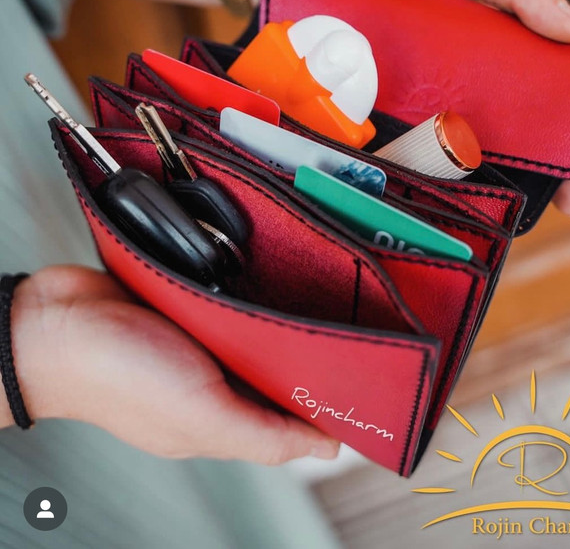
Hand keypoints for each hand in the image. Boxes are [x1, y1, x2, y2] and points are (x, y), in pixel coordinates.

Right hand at [6, 266, 338, 463]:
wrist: (53, 322)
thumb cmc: (117, 376)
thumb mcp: (199, 413)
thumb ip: (262, 435)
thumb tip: (326, 448)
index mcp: (220, 418)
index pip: (289, 419)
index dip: (326, 403)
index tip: (365, 379)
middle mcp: (214, 383)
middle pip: (278, 372)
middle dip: (309, 352)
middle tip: (345, 322)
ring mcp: (200, 343)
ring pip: (258, 332)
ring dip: (279, 316)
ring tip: (313, 293)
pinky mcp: (187, 305)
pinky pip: (230, 298)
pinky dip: (247, 289)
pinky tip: (266, 273)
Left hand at [253, 0, 569, 217]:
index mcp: (496, 38)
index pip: (549, 87)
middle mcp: (463, 75)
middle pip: (517, 129)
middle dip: (552, 169)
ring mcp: (420, 97)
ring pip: (467, 150)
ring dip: (499, 183)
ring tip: (529, 213)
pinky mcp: (377, 109)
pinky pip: (407, 149)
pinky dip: (430, 174)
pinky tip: (454, 199)